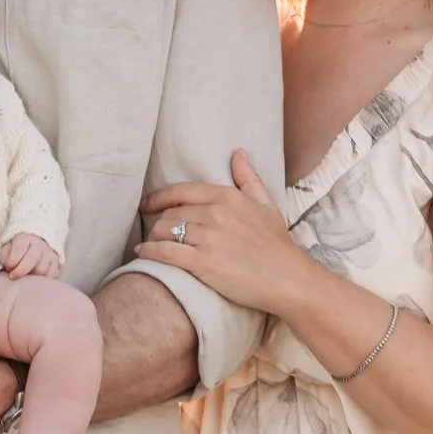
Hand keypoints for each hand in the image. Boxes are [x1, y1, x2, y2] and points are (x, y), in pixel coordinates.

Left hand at [0, 232, 59, 279]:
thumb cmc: (16, 251)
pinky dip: (42, 280)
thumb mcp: (7, 249)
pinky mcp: (54, 263)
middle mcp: (38, 244)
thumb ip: (6, 256)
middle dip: (21, 270)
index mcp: (24, 238)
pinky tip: (34, 280)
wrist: (32, 245)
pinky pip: (51, 274)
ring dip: (31, 276)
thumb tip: (9, 267)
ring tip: (24, 278)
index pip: (19, 248)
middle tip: (13, 276)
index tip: (8, 268)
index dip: (12, 260)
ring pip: (43, 268)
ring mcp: (48, 253)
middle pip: (33, 258)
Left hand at [136, 149, 303, 314]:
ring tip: (151, 245)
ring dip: (154, 238)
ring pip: (165, 231)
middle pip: (171, 213)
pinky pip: (165, 252)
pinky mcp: (203, 263)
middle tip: (155, 234)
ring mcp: (208, 237)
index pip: (183, 191)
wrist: (289, 280)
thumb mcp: (267, 206)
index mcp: (228, 197)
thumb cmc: (278, 246)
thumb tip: (238, 153)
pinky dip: (150, 252)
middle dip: (160, 223)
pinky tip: (143, 254)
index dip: (159, 197)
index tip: (147, 204)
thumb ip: (249, 179)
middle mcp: (215, 213)